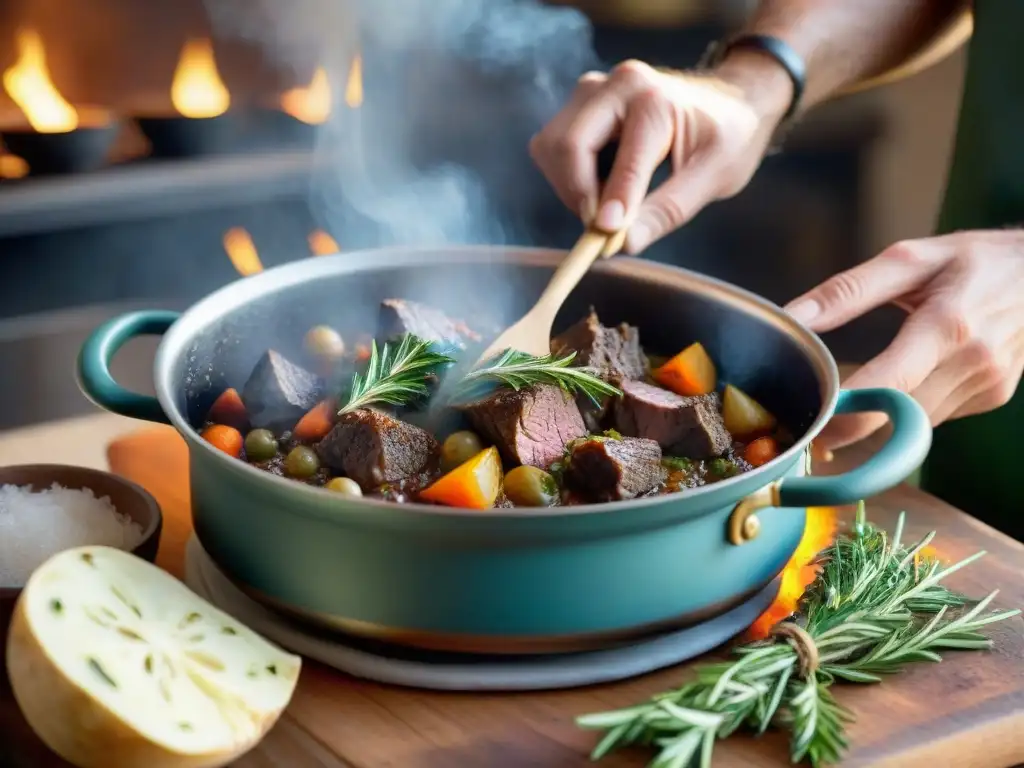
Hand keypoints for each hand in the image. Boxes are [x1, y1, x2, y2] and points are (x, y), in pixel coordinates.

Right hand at [529, 55, 791, 253]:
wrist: (730, 102)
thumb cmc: (728, 138)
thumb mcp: (712, 178)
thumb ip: (665, 212)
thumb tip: (621, 245)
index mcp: (654, 98)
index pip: (623, 160)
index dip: (611, 203)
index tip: (604, 239)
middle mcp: (616, 85)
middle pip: (567, 146)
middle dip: (578, 195)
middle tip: (602, 228)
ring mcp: (592, 90)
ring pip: (551, 147)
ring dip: (570, 186)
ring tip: (609, 202)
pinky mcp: (580, 104)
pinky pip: (553, 147)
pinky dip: (569, 176)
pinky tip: (601, 184)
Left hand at [785, 230, 1023, 449]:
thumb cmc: (977, 259)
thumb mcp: (911, 259)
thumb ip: (847, 290)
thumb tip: (793, 315)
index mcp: (949, 324)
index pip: (890, 384)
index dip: (848, 412)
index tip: (812, 423)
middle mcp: (973, 362)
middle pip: (901, 416)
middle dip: (854, 424)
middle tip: (814, 423)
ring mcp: (988, 384)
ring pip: (917, 424)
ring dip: (882, 418)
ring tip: (851, 400)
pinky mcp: (994, 397)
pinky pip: (937, 415)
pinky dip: (912, 407)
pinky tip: (907, 382)